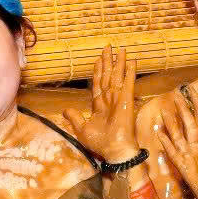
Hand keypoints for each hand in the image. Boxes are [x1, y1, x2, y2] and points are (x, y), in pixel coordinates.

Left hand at [64, 46, 140, 164]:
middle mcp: (109, 100)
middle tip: (108, 47)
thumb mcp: (82, 129)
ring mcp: (119, 99)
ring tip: (120, 49)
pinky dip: (130, 72)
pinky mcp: (126, 100)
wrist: (113, 150)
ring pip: (117, 76)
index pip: (98, 84)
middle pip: (108, 76)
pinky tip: (131, 61)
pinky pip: (128, 83)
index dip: (98, 71)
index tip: (98, 59)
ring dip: (118, 63)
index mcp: (99, 106)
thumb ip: (74, 117)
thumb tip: (65, 110)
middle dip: (108, 62)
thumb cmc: (100, 143)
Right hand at [152, 94, 197, 198]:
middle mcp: (195, 147)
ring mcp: (188, 156)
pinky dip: (167, 144)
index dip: (197, 106)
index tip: (192, 92)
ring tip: (165, 111)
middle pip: (189, 125)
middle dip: (184, 110)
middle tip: (177, 95)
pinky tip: (160, 134)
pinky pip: (174, 153)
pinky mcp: (184, 167)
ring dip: (172, 124)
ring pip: (179, 136)